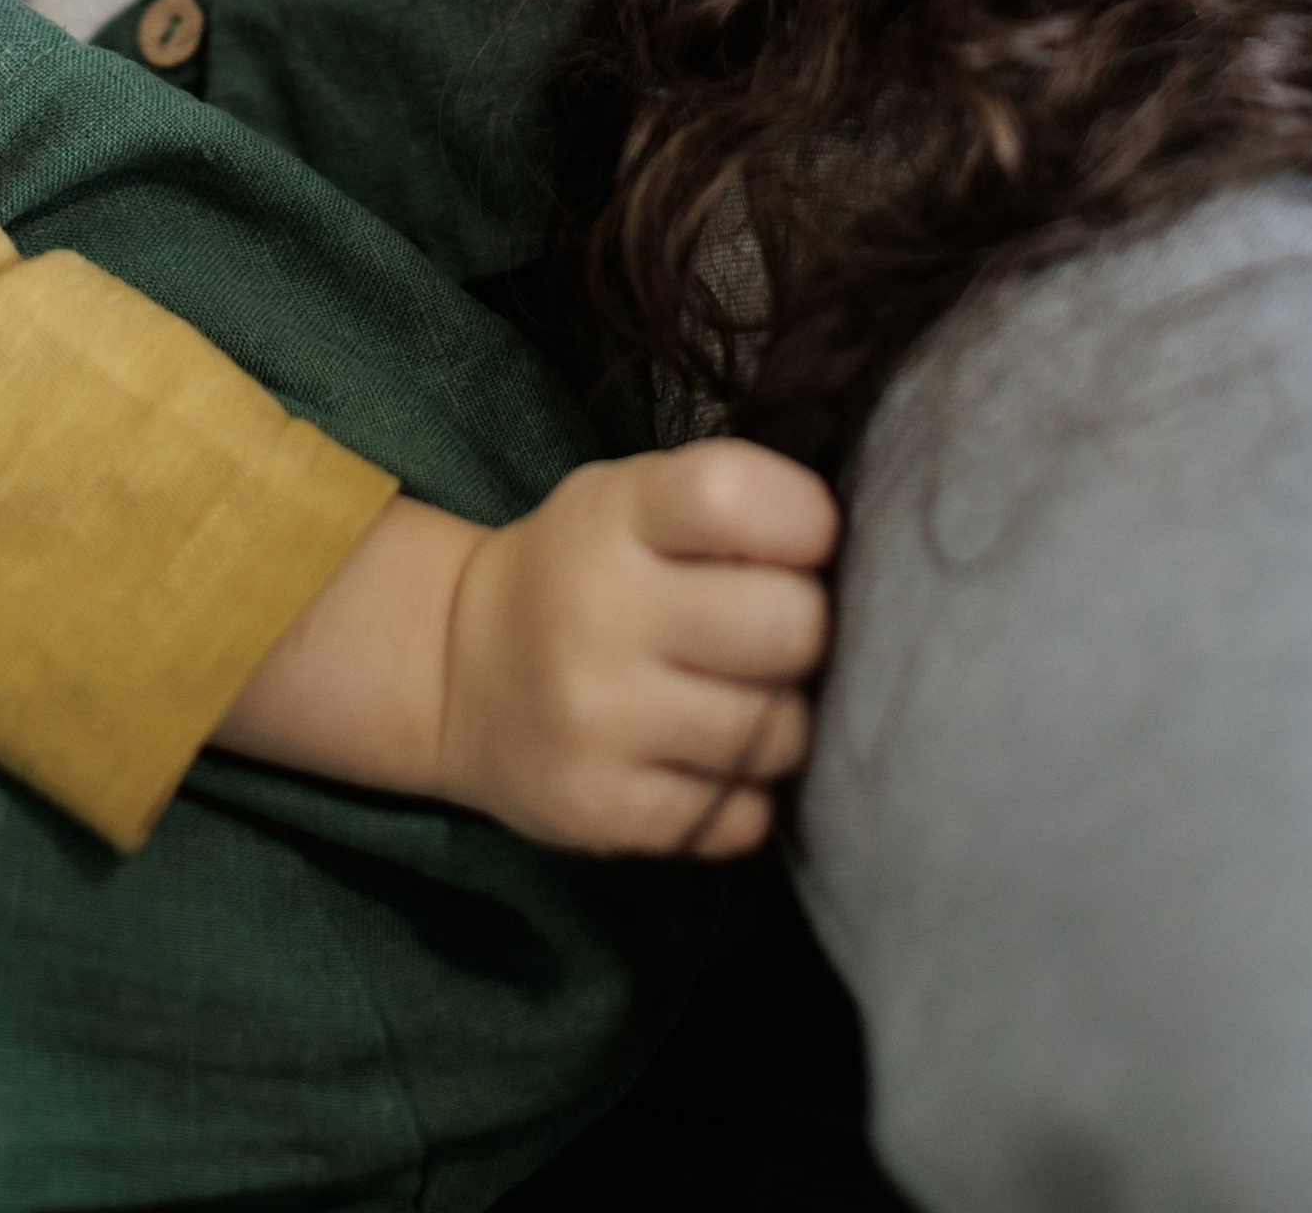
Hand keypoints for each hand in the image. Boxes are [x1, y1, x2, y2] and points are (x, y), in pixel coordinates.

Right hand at [213, 442, 835, 856]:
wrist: (463, 671)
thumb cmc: (589, 568)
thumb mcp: (632, 500)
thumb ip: (728, 506)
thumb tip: (849, 553)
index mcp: (615, 515)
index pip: (733, 495)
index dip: (802, 518)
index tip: (805, 538)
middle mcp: (598, 614)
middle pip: (788, 625)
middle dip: (805, 628)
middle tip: (775, 628)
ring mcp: (597, 722)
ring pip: (777, 731)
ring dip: (781, 716)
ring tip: (736, 692)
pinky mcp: (603, 814)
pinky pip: (742, 816)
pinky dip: (742, 791)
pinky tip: (702, 756)